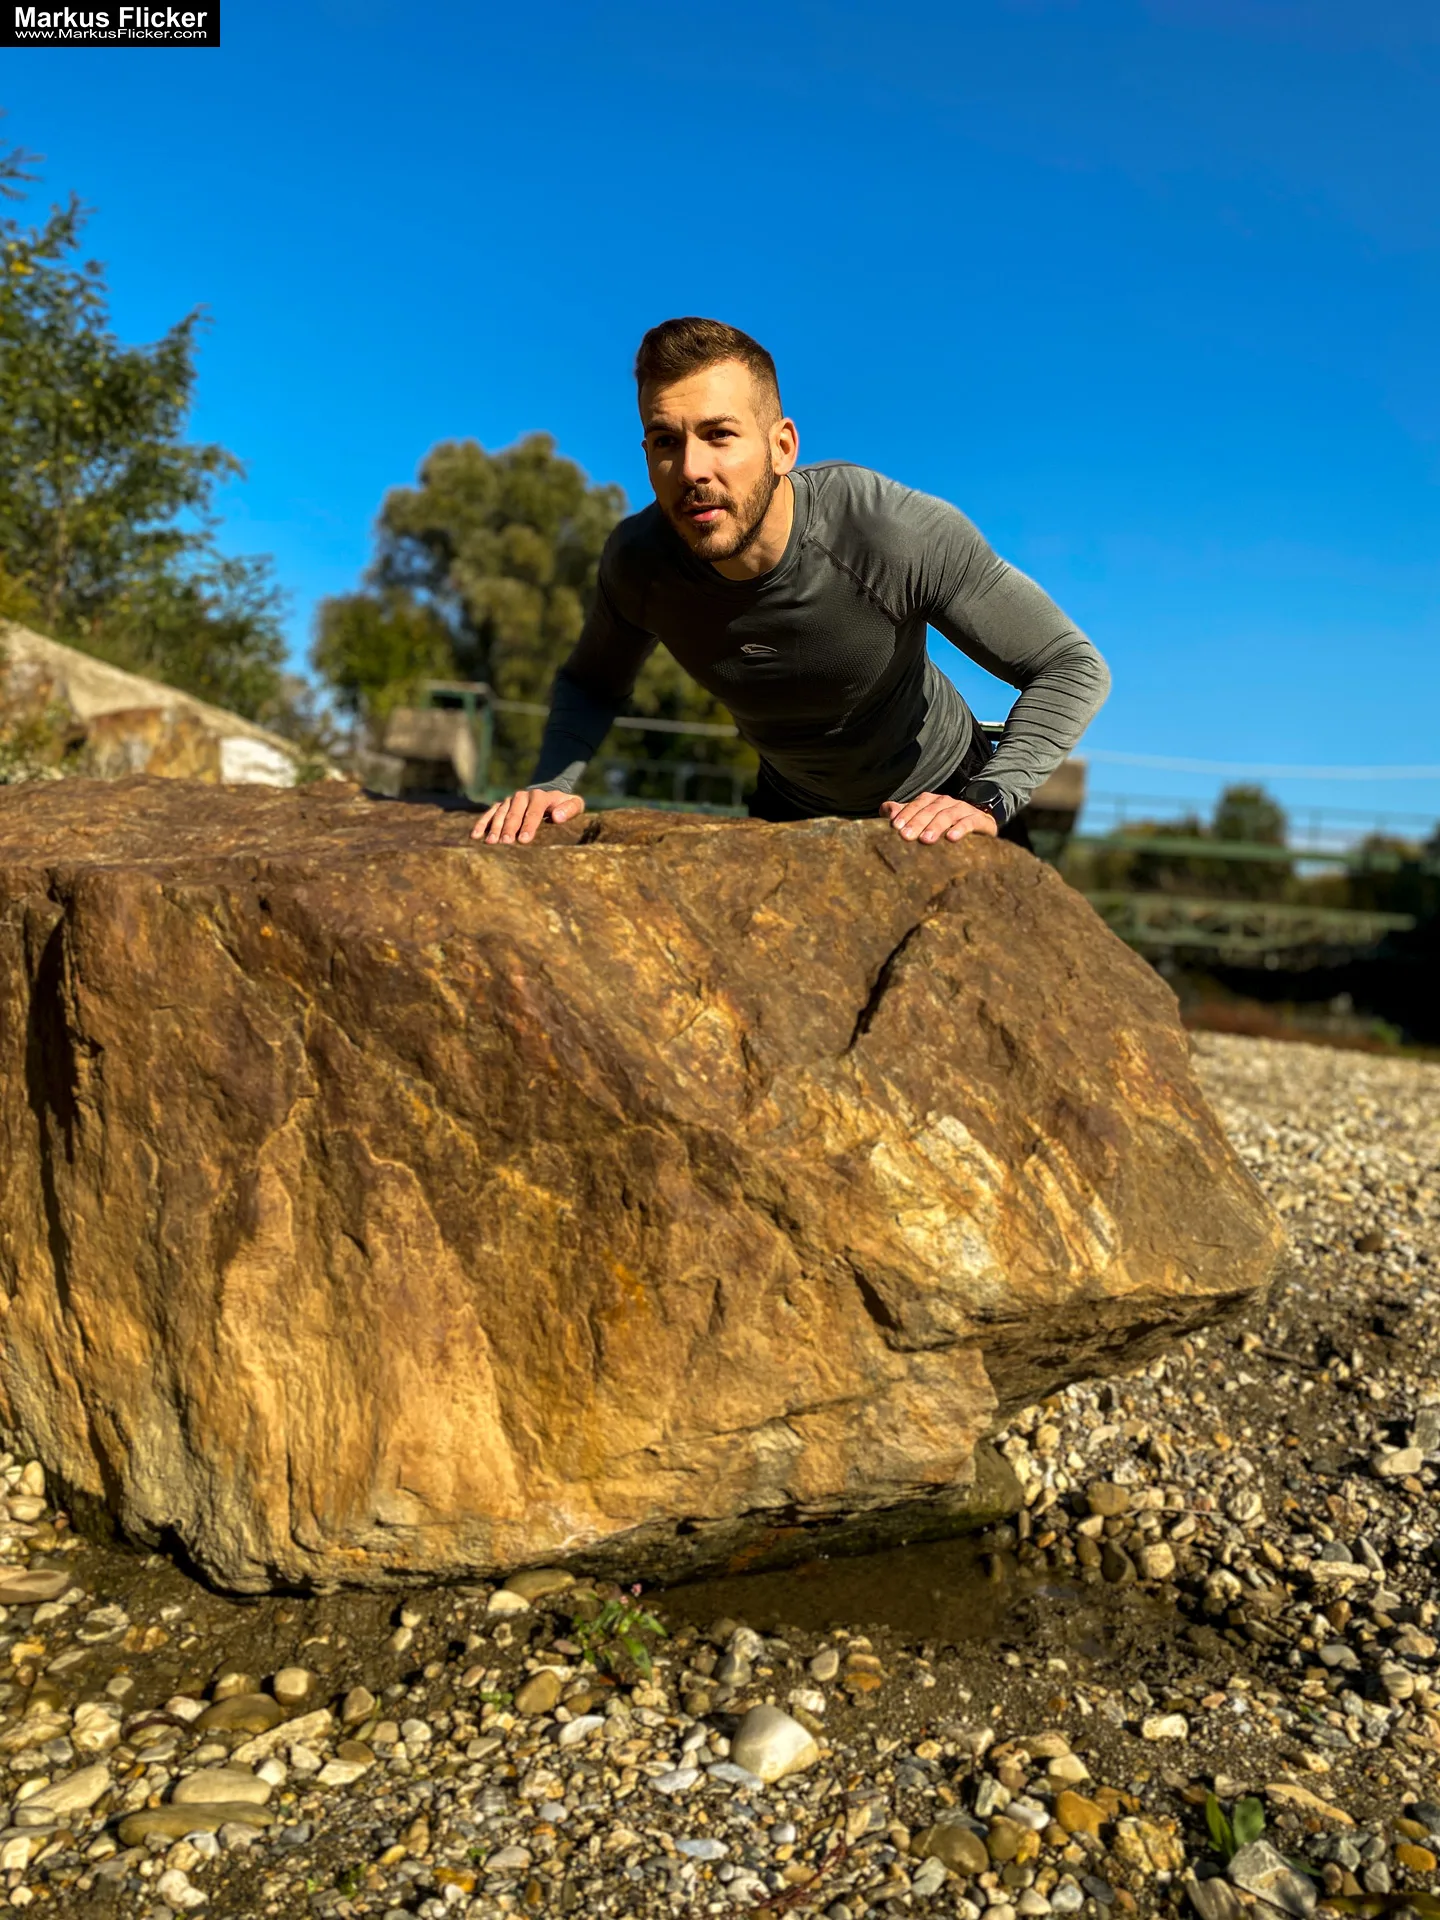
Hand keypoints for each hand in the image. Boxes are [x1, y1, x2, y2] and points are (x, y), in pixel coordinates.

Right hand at [470, 789, 585, 844]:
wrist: (551, 795)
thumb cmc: (565, 806)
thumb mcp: (574, 805)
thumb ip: (569, 809)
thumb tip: (557, 817)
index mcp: (541, 796)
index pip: (534, 811)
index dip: (529, 825)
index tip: (524, 839)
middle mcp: (523, 796)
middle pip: (515, 812)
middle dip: (510, 828)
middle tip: (506, 843)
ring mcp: (511, 800)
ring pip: (501, 813)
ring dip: (495, 827)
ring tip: (491, 842)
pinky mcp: (502, 805)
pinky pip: (490, 813)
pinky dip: (482, 823)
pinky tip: (475, 835)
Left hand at [880, 792, 998, 843]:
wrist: (981, 825)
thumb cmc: (946, 825)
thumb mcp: (924, 819)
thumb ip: (904, 814)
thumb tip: (884, 810)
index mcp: (932, 801)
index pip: (917, 804)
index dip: (906, 814)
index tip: (895, 826)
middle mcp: (947, 802)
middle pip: (930, 810)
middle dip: (917, 822)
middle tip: (905, 837)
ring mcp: (964, 810)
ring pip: (948, 815)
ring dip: (936, 826)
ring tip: (925, 840)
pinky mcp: (980, 821)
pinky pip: (970, 822)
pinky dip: (961, 829)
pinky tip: (951, 838)